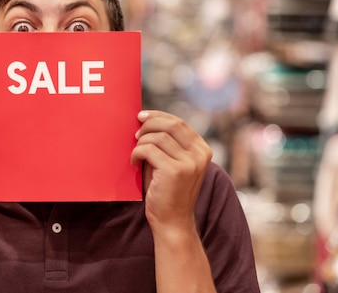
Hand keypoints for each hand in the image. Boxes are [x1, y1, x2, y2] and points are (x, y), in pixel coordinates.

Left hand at [131, 110, 211, 234]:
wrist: (172, 222)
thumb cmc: (166, 191)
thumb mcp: (171, 162)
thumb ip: (166, 143)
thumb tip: (145, 120)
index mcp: (202, 150)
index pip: (179, 122)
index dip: (158, 116)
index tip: (142, 116)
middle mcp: (200, 154)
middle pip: (171, 124)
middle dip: (149, 124)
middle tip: (135, 133)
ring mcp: (190, 163)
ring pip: (158, 136)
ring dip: (141, 142)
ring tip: (136, 154)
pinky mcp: (175, 171)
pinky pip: (149, 149)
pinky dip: (137, 153)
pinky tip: (134, 163)